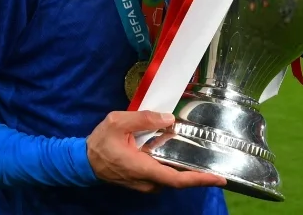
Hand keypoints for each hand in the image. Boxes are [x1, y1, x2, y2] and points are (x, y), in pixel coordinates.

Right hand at [86, 111, 225, 193]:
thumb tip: (169, 119)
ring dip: (185, 169)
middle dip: (198, 174)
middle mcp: (146, 181)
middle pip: (178, 181)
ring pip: (171, 178)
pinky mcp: (141, 181)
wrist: (83, 160)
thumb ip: (144, 118)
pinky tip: (176, 151)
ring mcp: (144, 183)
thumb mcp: (118, 121)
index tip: (219, 178)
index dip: (199, 180)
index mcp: (142, 168)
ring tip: (200, 155)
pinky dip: (173, 166)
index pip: (176, 180)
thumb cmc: (100, 142)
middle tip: (216, 163)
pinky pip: (162, 175)